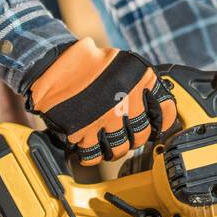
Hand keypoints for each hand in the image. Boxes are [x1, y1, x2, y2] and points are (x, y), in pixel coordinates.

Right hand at [27, 37, 177, 165]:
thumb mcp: (124, 62)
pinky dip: (94, 155)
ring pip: (121, 148)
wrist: (51, 63)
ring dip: (117, 149)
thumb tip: (155, 105)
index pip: (165, 111)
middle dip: (137, 138)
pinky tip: (93, 148)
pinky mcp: (83, 131)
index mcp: (140, 80)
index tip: (158, 127)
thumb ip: (141, 83)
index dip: (162, 122)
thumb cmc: (87, 60)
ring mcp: (105, 118)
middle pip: (142, 134)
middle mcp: (126, 101)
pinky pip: (94, 154)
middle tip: (131, 135)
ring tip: (112, 144)